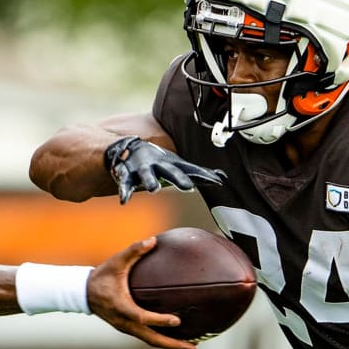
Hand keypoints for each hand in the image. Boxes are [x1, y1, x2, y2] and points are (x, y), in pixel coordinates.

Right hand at [87, 237, 197, 348]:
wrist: (83, 293)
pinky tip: (176, 339)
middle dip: (173, 344)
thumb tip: (153, 240)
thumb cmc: (102, 277)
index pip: (142, 317)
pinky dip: (162, 340)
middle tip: (193, 348)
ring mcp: (126, 328)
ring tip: (191, 347)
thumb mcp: (116, 262)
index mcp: (122, 307)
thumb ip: (134, 251)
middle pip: (151, 339)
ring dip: (170, 345)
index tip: (177, 321)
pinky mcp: (128, 329)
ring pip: (150, 341)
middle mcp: (125, 322)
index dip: (159, 320)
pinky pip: (147, 338)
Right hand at [104, 136, 224, 203]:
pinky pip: (125, 184)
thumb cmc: (159, 161)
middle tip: (188, 187)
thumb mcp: (178, 165)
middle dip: (178, 179)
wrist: (128, 147)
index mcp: (172, 164)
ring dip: (150, 181)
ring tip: (153, 189)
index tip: (218, 182)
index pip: (190, 170)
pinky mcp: (126, 174)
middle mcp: (158, 165)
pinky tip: (125, 201)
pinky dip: (125, 191)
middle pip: (170, 172)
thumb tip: (223, 178)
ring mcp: (142, 169)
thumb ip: (198, 173)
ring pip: (146, 175)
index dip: (204, 176)